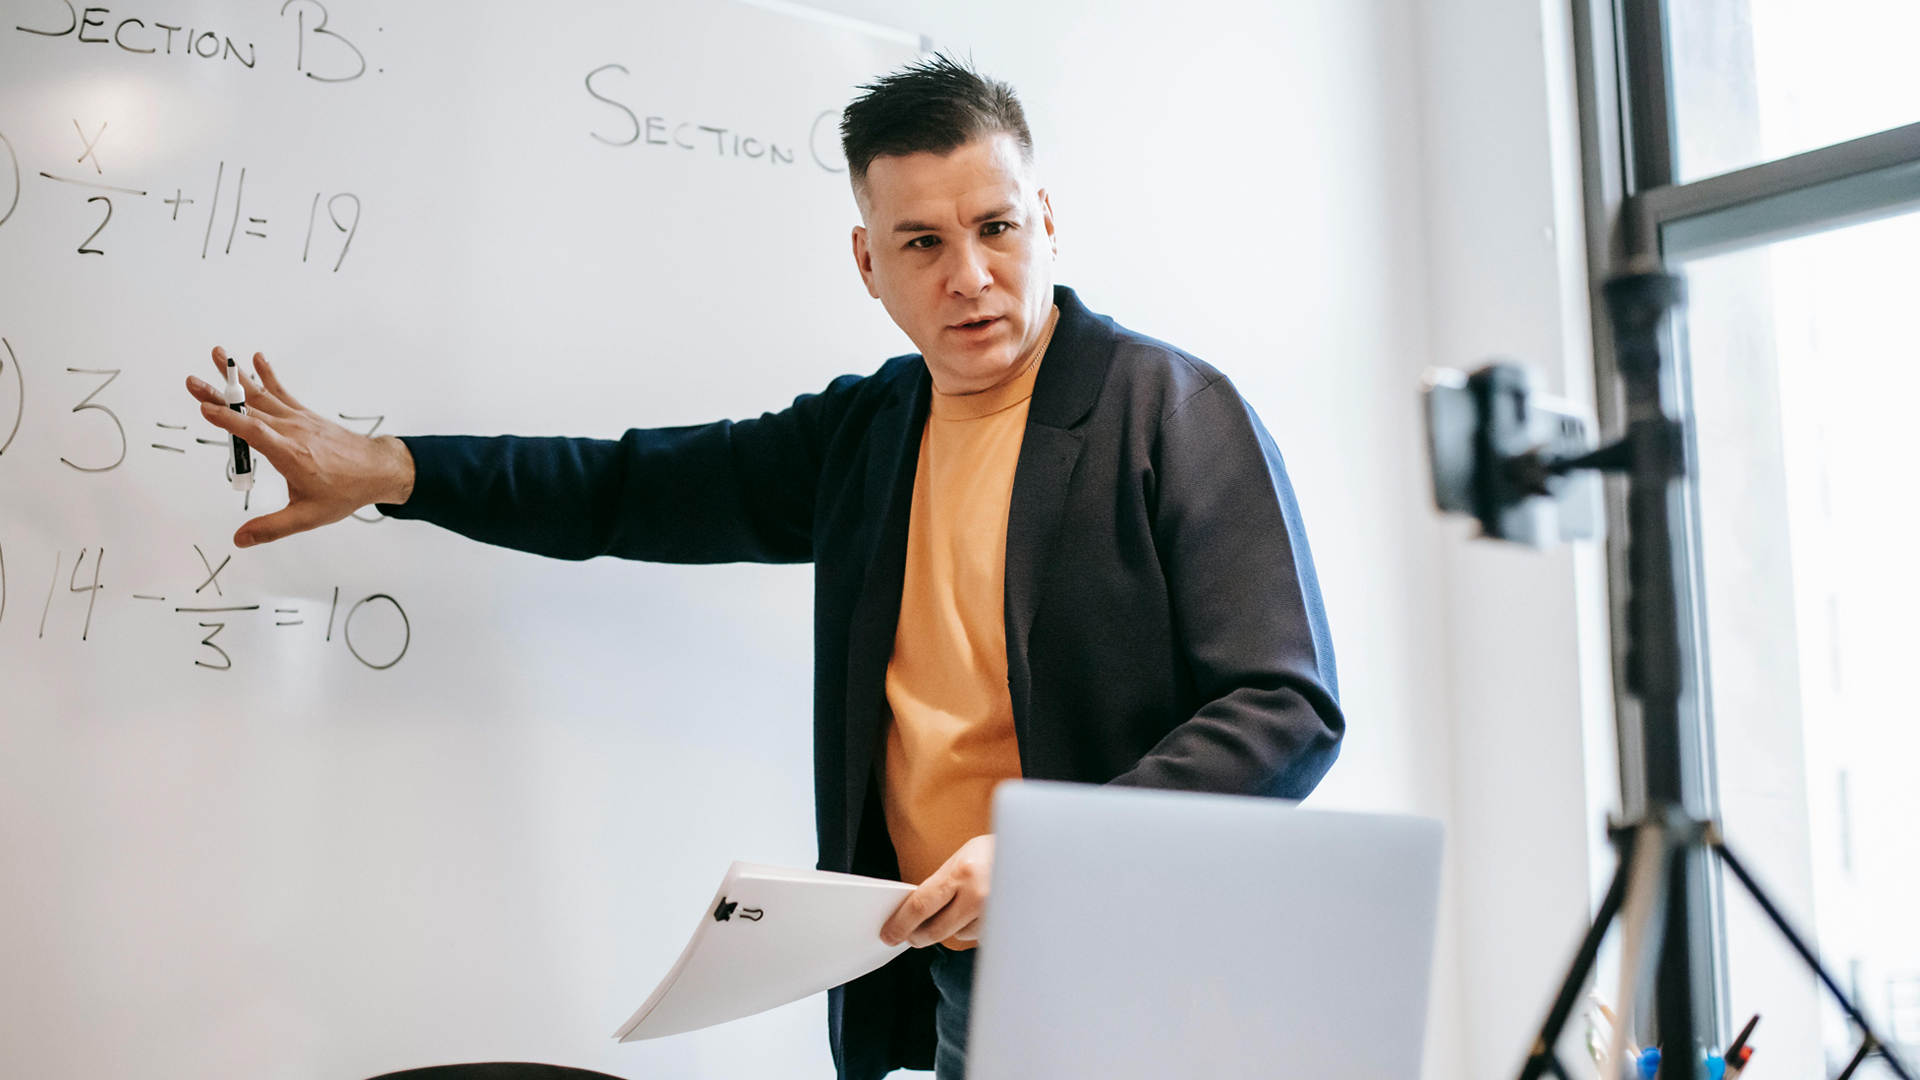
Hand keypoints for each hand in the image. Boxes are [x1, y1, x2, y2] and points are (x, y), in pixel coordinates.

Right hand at [186, 347, 414, 547]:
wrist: (377, 470)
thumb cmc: (345, 492)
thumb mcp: (308, 516)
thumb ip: (272, 528)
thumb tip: (240, 538)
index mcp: (290, 454)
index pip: (253, 433)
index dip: (229, 420)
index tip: (204, 408)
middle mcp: (292, 432)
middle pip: (250, 411)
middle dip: (220, 396)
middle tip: (192, 381)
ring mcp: (298, 420)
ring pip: (262, 396)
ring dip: (238, 377)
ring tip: (218, 354)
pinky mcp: (304, 416)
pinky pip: (282, 393)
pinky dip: (268, 376)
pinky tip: (256, 359)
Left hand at [880, 834, 993, 947]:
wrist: (1029, 855)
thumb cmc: (990, 855)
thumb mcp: (959, 861)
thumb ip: (938, 886)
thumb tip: (911, 913)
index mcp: (963, 874)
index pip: (921, 905)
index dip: (901, 923)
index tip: (889, 934)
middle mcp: (980, 896)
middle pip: (936, 929)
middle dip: (918, 935)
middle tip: (910, 935)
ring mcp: (995, 915)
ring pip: (956, 935)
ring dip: (949, 928)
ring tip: (957, 907)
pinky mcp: (1003, 929)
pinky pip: (974, 936)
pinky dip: (969, 928)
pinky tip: (976, 911)